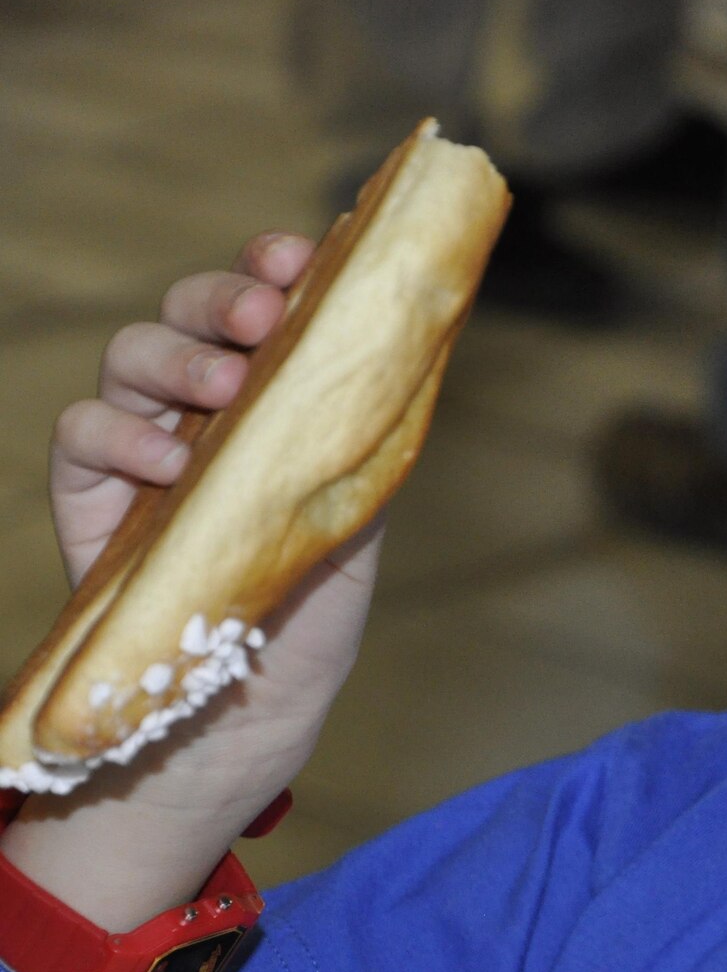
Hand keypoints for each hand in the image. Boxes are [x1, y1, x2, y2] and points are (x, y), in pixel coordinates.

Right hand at [7, 232, 385, 929]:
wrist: (243, 721)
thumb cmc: (306, 624)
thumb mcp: (353, 526)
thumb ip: (358, 444)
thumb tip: (400, 358)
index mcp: (275, 405)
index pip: (271, 310)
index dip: (280, 266)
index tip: (307, 250)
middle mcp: (207, 413)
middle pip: (195, 311)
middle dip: (228, 293)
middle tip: (266, 312)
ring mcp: (145, 448)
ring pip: (135, 352)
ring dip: (179, 353)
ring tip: (226, 386)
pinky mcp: (88, 497)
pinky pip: (81, 432)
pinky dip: (119, 433)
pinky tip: (167, 462)